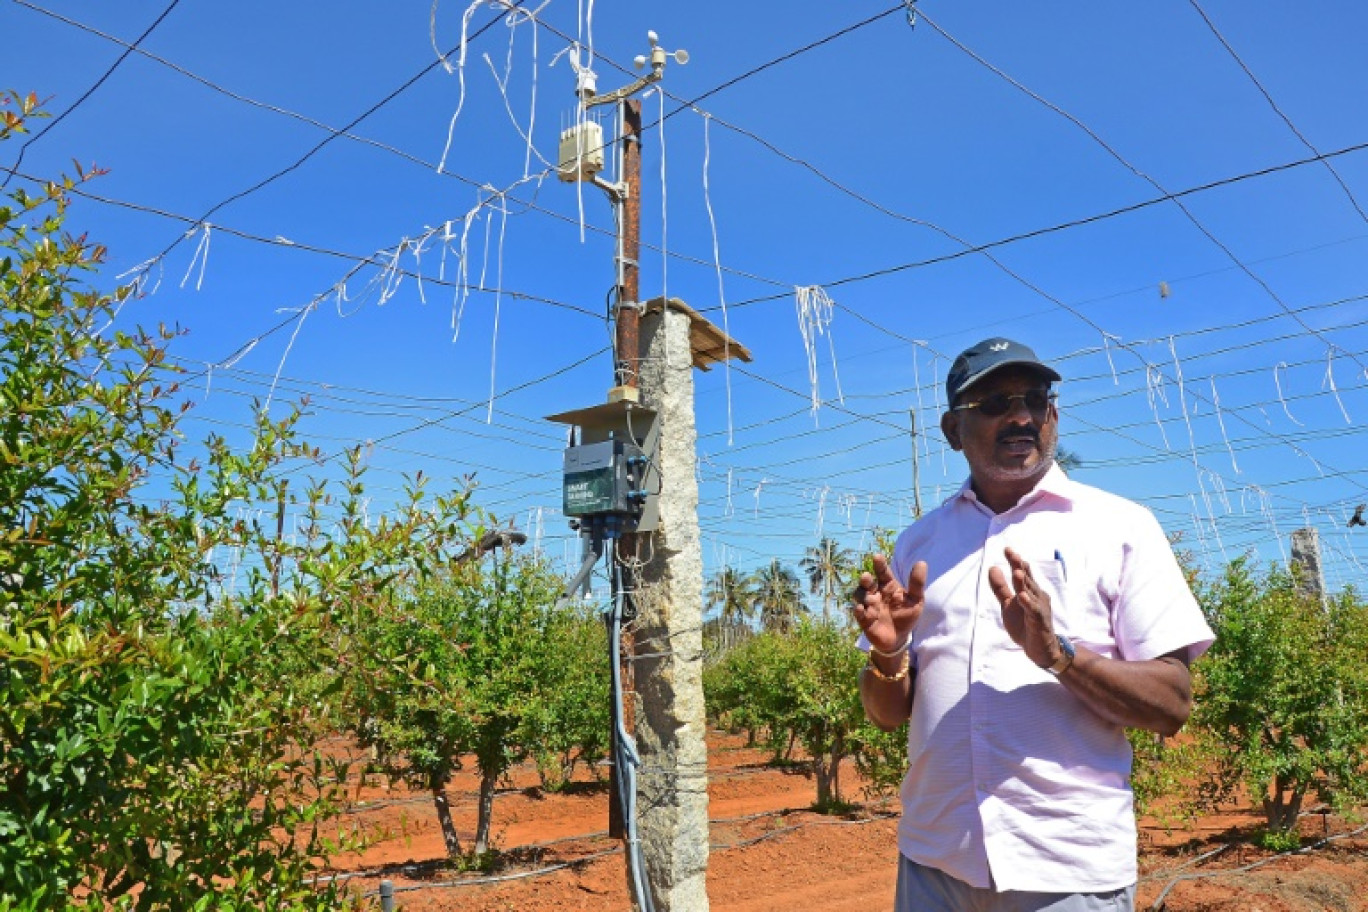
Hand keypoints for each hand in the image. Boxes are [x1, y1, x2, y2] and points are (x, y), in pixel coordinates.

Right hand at [851, 554, 925, 654]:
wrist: (899, 638)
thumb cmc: (907, 616)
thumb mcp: (916, 600)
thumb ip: (917, 583)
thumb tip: (922, 562)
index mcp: (888, 586)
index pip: (883, 573)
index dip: (880, 565)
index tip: (877, 557)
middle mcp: (876, 593)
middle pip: (867, 583)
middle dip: (865, 579)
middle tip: (866, 577)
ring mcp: (869, 606)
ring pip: (859, 595)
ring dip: (861, 594)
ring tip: (868, 597)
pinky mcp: (864, 619)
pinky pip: (858, 613)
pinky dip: (858, 610)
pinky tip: (860, 608)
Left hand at [987, 547, 1061, 668]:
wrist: (1038, 649)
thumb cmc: (1025, 624)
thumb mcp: (1008, 604)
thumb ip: (1001, 588)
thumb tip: (992, 567)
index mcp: (1029, 591)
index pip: (1023, 573)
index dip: (1016, 562)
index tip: (1007, 549)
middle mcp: (1037, 596)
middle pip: (1027, 580)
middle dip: (1020, 567)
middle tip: (1013, 554)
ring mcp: (1040, 608)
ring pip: (1031, 593)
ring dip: (1024, 582)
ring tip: (1016, 571)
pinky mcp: (1040, 621)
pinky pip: (1034, 611)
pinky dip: (1028, 603)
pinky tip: (1021, 596)